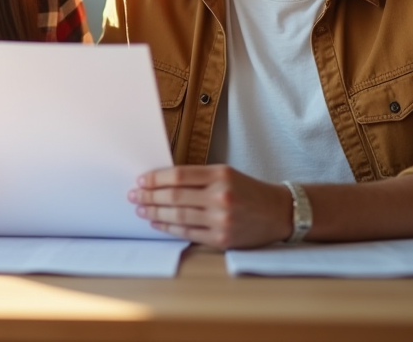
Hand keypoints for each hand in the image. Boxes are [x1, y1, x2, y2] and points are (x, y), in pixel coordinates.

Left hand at [128, 164, 291, 248]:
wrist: (278, 212)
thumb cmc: (248, 190)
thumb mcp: (226, 174)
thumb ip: (198, 177)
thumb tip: (162, 182)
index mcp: (221, 175)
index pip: (179, 175)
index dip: (156, 178)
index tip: (141, 180)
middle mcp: (221, 196)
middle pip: (175, 197)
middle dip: (150, 196)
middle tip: (134, 195)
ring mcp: (222, 219)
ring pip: (178, 216)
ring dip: (155, 213)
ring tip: (141, 209)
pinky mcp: (222, 239)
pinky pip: (188, 233)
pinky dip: (169, 228)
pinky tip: (157, 223)